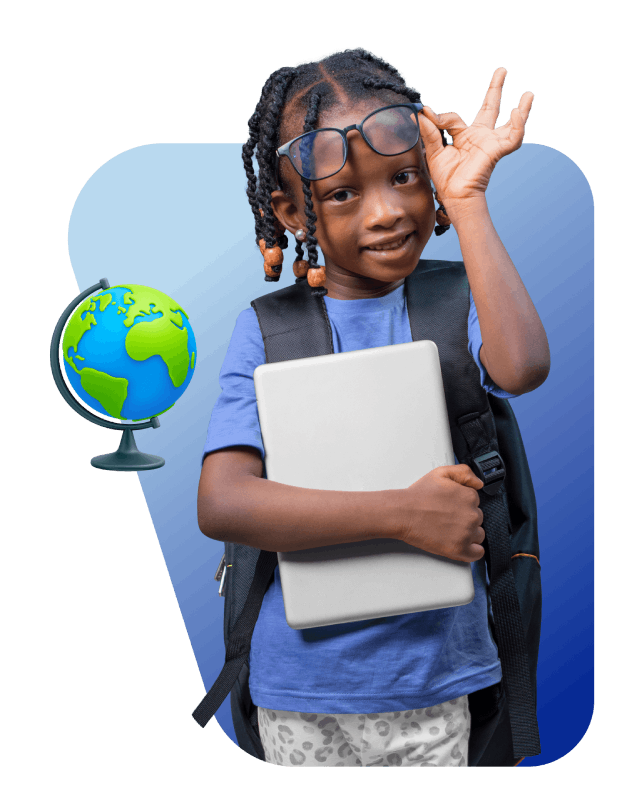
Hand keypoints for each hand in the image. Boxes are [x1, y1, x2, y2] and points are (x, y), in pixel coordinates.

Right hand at [398, 464, 485, 562]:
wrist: (402, 514)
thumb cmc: (418, 495)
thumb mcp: (441, 473)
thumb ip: (464, 473)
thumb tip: (478, 483)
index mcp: (469, 497)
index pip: (476, 502)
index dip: (463, 504)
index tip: (452, 506)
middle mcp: (471, 516)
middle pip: (478, 519)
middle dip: (465, 518)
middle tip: (447, 517)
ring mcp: (466, 534)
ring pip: (478, 535)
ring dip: (468, 534)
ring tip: (450, 529)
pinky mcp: (459, 550)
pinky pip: (477, 553)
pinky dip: (472, 550)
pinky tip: (460, 544)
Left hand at [419, 68, 533, 210]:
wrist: (454, 196)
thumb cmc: (446, 179)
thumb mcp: (434, 151)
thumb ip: (430, 132)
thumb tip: (422, 113)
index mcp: (465, 137)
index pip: (454, 118)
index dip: (440, 116)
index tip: (426, 113)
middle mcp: (480, 137)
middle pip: (490, 108)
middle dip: (495, 89)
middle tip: (502, 69)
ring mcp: (490, 144)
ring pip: (510, 124)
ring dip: (522, 110)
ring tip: (529, 94)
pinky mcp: (497, 151)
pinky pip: (513, 138)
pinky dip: (518, 124)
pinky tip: (518, 111)